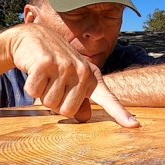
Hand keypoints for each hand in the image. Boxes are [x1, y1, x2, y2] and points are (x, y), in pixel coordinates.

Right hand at [6, 24, 136, 126]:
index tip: (135, 126)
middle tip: (52, 84)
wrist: (32, 37)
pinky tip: (34, 71)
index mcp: (92, 77)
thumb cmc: (54, 63)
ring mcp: (65, 66)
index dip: (120, 114)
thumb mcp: (71, 81)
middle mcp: (82, 71)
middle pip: (67, 111)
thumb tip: (86, 118)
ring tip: (45, 76)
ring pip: (50, 103)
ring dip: (41, 94)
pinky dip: (30, 86)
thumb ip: (79, 100)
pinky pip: (34, 92)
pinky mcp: (45, 63)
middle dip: (55, 103)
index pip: (108, 99)